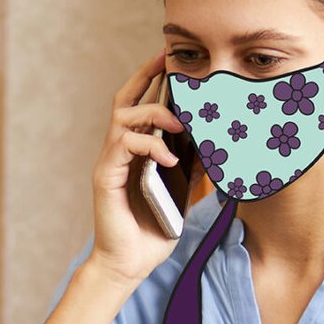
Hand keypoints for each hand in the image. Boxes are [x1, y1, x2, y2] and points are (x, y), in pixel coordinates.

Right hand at [84, 53, 185, 286]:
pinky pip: (124, 146)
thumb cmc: (153, 230)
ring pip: (123, 117)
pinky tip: (168, 158)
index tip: (173, 62)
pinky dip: (149, 146)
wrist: (128, 263)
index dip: (153, 80)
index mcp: (135, 150)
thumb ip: (194, 167)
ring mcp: (110, 161)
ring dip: (153, 113)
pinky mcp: (105, 176)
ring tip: (179, 123)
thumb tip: (217, 144)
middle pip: (125, 99)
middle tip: (167, 60)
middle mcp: (119, 150)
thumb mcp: (183, 193)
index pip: (140, 104)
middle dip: (145, 76)